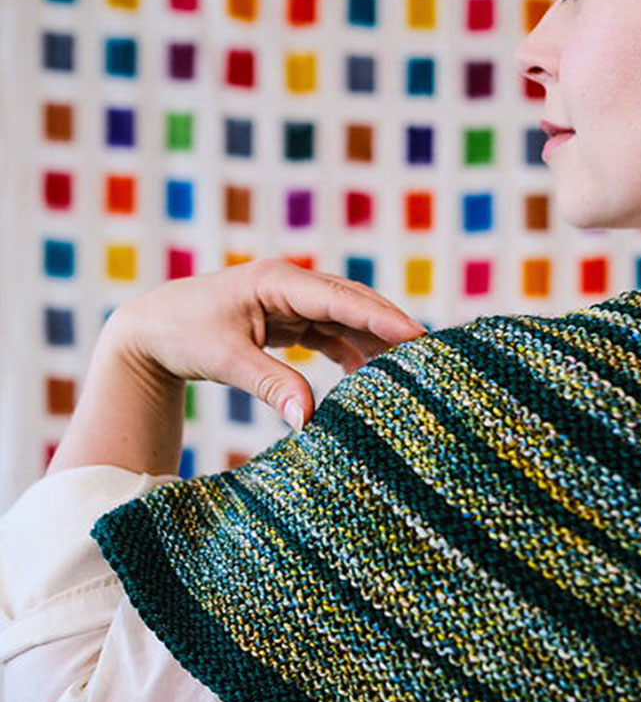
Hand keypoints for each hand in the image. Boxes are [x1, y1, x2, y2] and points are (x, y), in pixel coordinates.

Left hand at [108, 259, 426, 430]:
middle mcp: (288, 285)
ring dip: (371, 341)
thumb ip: (269, 385)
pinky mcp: (284, 319)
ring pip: (343, 318)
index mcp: (276, 281)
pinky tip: (365, 376)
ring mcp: (288, 301)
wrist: (150, 329)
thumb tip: (307, 420)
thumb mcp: (224, 359)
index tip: (416, 335)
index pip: (341, 298)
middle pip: (351, 302)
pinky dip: (347, 351)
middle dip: (388, 326)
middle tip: (429, 352)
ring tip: (405, 369)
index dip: (381, 317)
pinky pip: (327, 333)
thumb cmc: (182, 334)